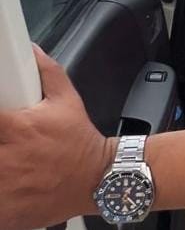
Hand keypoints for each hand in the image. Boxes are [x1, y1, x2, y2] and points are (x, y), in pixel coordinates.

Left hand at [0, 46, 114, 229]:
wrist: (97, 179)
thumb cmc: (80, 141)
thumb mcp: (68, 99)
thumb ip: (47, 72)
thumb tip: (32, 50)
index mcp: (18, 128)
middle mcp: (7, 158)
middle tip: (4, 139)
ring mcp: (4, 187)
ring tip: (8, 160)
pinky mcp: (5, 211)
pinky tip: (10, 180)